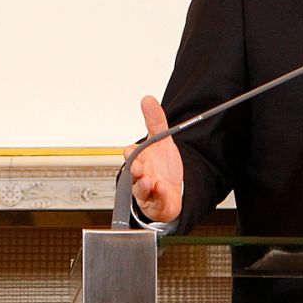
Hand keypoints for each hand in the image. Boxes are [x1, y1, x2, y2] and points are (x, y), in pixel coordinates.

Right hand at [127, 95, 183, 223]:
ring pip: (140, 189)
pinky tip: (161, 189)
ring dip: (143, 185)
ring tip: (148, 180)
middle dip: (135, 170)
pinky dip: (157, 196)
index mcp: (139, 159)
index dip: (130, 153)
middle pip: (132, 173)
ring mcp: (146, 191)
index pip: (130, 154)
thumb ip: (156, 121)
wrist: (172, 191)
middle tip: (138, 167)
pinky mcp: (155, 204)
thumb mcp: (162, 141)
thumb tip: (148, 99)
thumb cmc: (162, 167)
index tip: (131, 151)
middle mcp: (139, 176)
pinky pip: (154, 201)